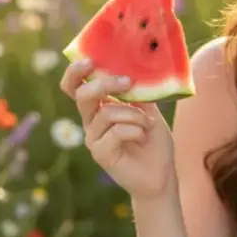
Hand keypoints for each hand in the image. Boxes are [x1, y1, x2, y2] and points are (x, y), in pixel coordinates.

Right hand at [60, 59, 175, 200]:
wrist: (161, 175)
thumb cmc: (154, 142)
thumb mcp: (149, 110)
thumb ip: (139, 92)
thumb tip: (135, 71)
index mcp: (99, 107)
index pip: (75, 87)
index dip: (75, 72)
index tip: (90, 61)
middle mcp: (91, 121)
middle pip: (83, 95)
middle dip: (105, 84)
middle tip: (127, 82)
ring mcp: (94, 138)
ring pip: (106, 113)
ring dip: (134, 115)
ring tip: (148, 124)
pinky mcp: (100, 153)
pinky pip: (116, 131)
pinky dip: (135, 130)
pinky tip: (142, 138)